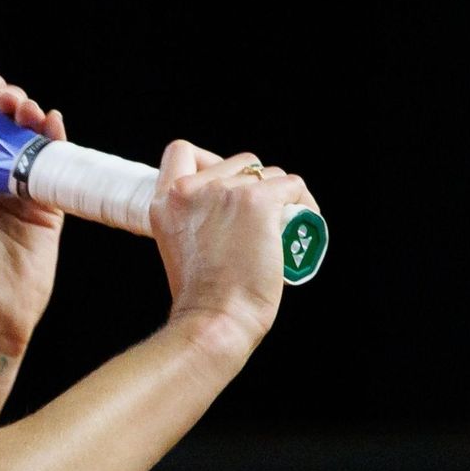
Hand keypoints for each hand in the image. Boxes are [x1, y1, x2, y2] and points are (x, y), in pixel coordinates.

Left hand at [0, 69, 66, 347]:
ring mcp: (20, 193)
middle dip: (7, 103)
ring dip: (30, 117)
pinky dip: (56, 141)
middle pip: (3, 128)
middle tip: (6, 95)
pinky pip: (54, 168)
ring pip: (31, 142)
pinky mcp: (46, 210)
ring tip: (26, 108)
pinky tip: (52, 123)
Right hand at [150, 141, 319, 356]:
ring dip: (280, 197)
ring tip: (282, 229)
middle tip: (258, 223)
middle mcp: (190, 189)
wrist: (215, 318)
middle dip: (253, 186)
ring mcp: (225, 191)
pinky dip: (304, 204)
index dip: (207, 163)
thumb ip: (192, 218)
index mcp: (165, 201)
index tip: (221, 190)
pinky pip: (293, 186)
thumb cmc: (202, 298)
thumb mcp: (179, 246)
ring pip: (268, 175)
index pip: (181, 152)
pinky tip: (302, 225)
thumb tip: (225, 208)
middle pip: (236, 162)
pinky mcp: (258, 200)